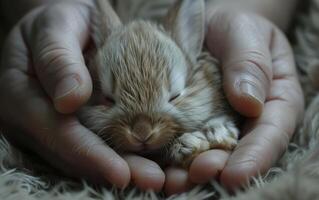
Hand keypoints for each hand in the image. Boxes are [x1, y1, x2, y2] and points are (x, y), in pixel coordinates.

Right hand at [0, 1, 164, 190]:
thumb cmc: (59, 22)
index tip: (121, 173)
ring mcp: (51, 130)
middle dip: (113, 171)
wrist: (65, 28)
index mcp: (21, 98)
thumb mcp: (54, 27)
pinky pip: (95, 147)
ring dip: (123, 169)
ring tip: (157, 178)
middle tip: (153, 181)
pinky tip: (147, 162)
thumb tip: (70, 99)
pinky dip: (122, 157)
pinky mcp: (70, 129)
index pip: (58, 133)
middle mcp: (34, 123)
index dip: (89, 156)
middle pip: (74, 155)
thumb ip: (58, 59)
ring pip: (86, 158)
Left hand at [164, 9, 303, 193]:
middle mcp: (247, 121)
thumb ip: (251, 63)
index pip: (269, 133)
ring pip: (208, 152)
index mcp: (273, 101)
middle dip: (218, 167)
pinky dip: (172, 157)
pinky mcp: (191, 124)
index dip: (255, 157)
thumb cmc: (233, 28)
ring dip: (191, 169)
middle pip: (237, 152)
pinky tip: (160, 166)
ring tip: (174, 179)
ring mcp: (217, 124)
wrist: (206, 27)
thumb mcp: (245, 33)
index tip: (235, 174)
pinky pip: (183, 142)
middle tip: (196, 174)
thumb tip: (249, 102)